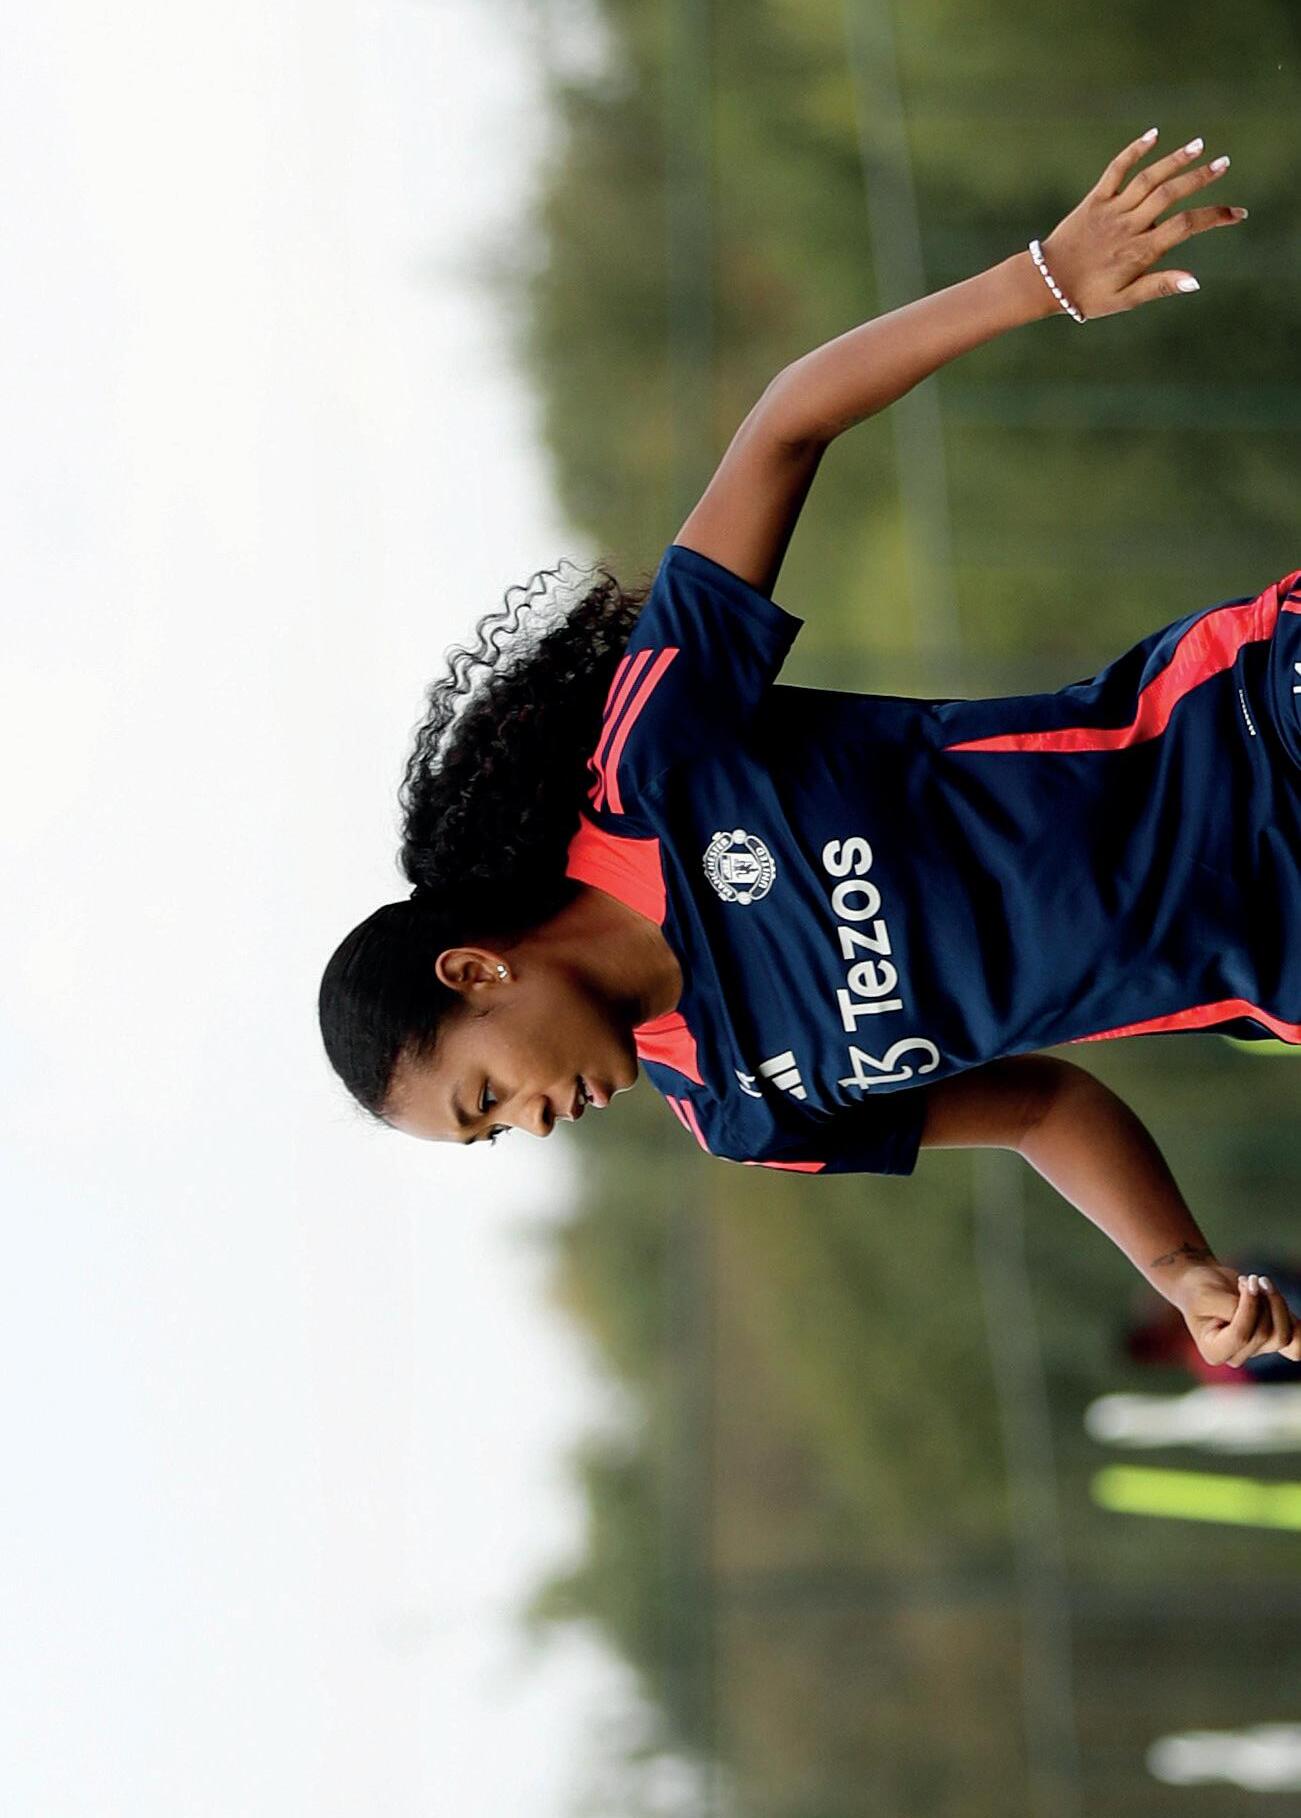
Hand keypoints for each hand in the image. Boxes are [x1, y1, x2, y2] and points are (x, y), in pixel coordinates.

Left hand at [1040, 127, 1246, 320]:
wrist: (1046, 283)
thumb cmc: (1088, 296)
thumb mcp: (1125, 299)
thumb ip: (1160, 286)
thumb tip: (1196, 281)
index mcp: (1140, 252)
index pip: (1185, 227)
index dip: (1214, 217)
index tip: (1236, 214)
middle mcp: (1128, 227)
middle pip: (1170, 195)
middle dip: (1200, 178)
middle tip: (1224, 163)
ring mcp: (1111, 210)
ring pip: (1148, 179)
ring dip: (1175, 160)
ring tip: (1200, 145)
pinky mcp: (1094, 199)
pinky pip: (1116, 170)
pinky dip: (1134, 150)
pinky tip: (1154, 135)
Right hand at [1174, 1263, 1300, 1367]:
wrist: (1203, 1282)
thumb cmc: (1198, 1289)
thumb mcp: (1206, 1296)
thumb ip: (1231, 1308)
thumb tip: (1261, 1312)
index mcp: (1214, 1351)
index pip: (1241, 1336)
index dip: (1249, 1308)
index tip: (1248, 1280)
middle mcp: (1236, 1355)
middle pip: (1265, 1335)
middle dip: (1263, 1302)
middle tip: (1251, 1278)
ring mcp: (1256, 1350)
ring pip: (1283, 1336)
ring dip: (1277, 1304)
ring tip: (1262, 1283)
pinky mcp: (1270, 1339)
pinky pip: (1295, 1343)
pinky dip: (1293, 1322)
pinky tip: (1277, 1299)